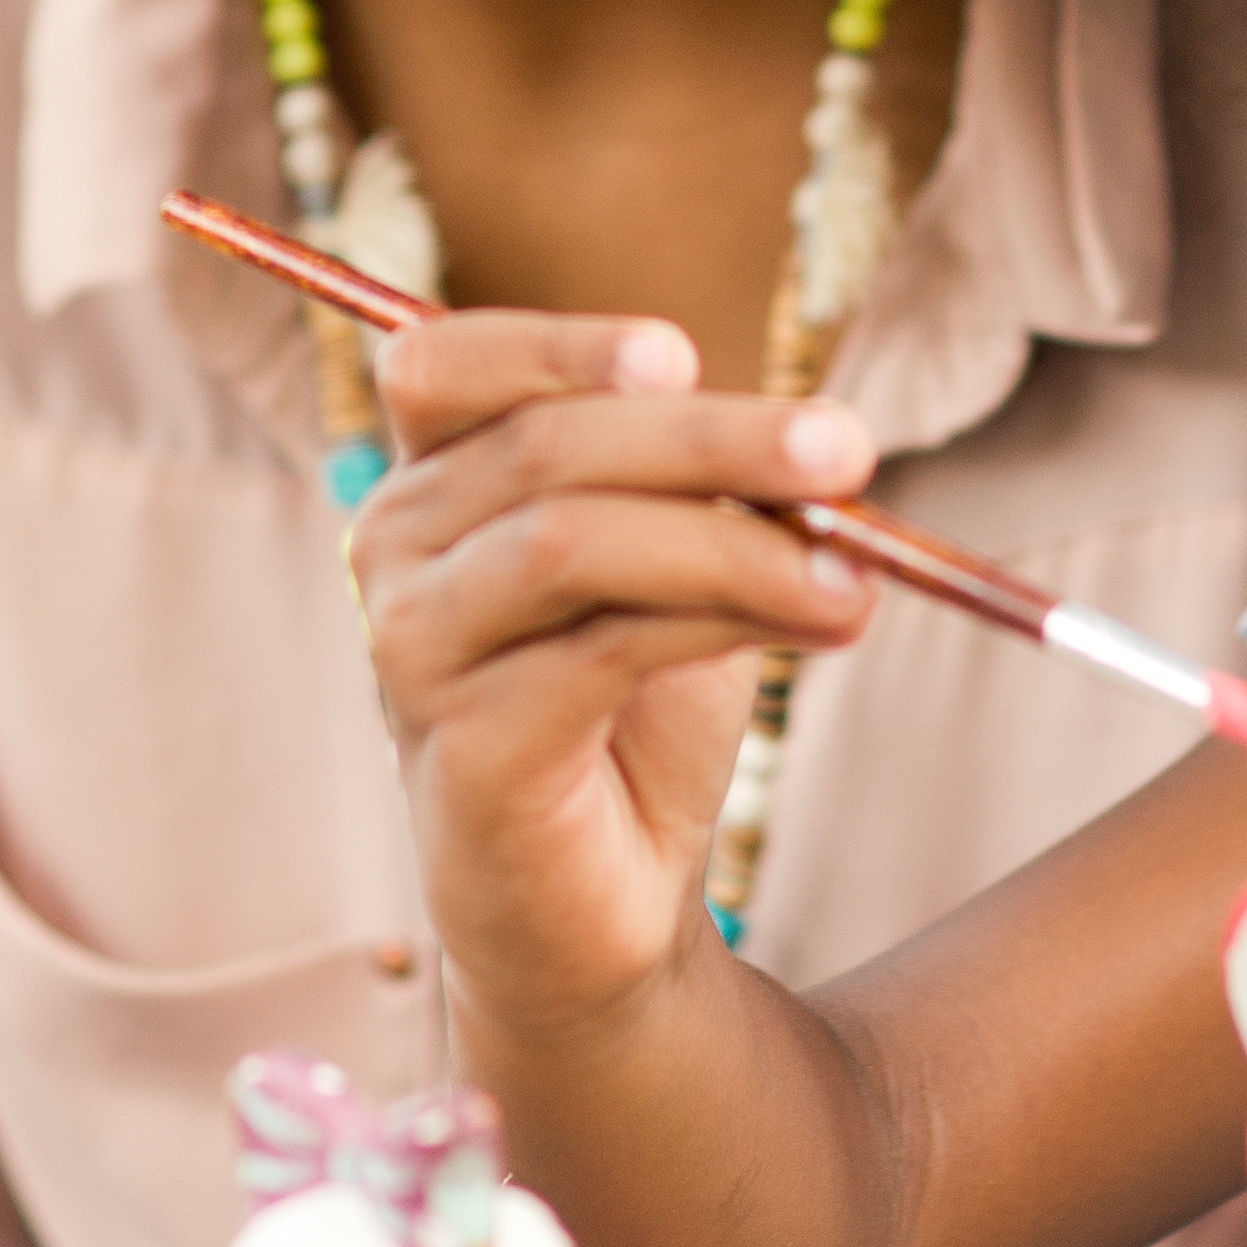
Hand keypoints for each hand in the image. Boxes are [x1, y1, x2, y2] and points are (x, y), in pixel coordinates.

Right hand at [346, 309, 874, 1037]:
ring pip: (570, 539)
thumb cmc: (634, 710)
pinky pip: (598, 649)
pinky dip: (721, 620)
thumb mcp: (676, 565)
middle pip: (545, 445)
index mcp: (431, 478)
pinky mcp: (462, 746)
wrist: (608, 900)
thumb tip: (821, 449)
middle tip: (850, 450)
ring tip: (855, 575)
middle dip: (714, 438)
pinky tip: (817, 627)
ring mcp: (409, 651)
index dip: (556, 345)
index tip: (683, 356)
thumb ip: (708, 492)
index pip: (443, 362)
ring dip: (734, 543)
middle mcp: (392, 548)